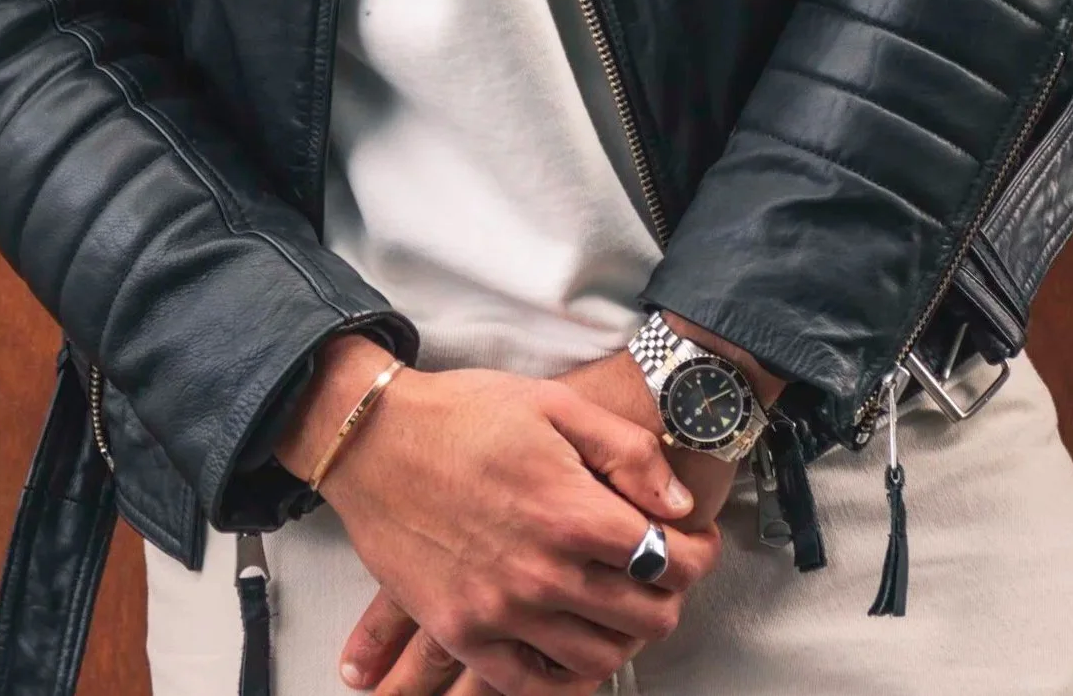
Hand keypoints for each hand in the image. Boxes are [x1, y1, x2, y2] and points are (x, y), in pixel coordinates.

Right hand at [280, 343, 712, 695]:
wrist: (374, 440)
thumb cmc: (464, 413)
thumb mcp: (555, 404)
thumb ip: (628, 452)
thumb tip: (679, 504)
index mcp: (570, 512)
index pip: (669, 560)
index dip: (698, 554)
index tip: (696, 544)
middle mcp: (542, 573)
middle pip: (645, 618)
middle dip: (670, 596)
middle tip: (663, 574)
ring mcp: (501, 611)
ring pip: (599, 658)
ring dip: (624, 635)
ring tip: (620, 603)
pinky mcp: (463, 633)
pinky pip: (533, 684)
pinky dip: (565, 676)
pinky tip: (571, 644)